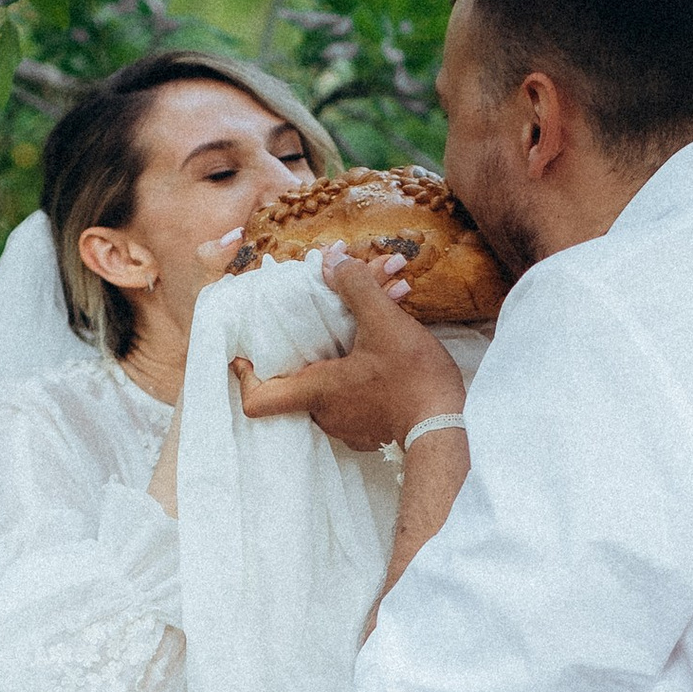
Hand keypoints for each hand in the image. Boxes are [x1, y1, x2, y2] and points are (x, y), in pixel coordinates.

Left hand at [233, 248, 468, 452]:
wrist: (448, 425)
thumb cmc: (413, 378)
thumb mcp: (385, 322)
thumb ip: (356, 287)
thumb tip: (333, 260)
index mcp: (315, 390)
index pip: (257, 399)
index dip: (245, 376)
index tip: (244, 356)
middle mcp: (323, 415)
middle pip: (294, 384)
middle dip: (306, 352)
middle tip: (316, 327)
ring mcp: (345, 427)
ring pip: (325, 390)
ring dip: (336, 362)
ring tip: (356, 337)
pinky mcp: (367, 431)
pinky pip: (349, 401)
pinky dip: (355, 379)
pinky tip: (376, 359)